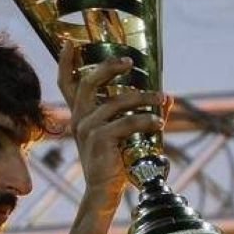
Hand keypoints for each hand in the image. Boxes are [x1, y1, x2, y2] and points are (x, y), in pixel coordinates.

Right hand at [58, 41, 168, 210]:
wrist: (103, 190)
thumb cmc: (114, 161)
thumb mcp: (125, 133)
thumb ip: (143, 113)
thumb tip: (168, 97)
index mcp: (80, 114)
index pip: (66, 84)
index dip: (66, 62)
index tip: (70, 42)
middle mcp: (79, 118)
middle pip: (88, 82)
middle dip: (108, 67)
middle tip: (128, 61)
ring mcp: (87, 128)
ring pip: (116, 102)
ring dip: (142, 98)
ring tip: (160, 98)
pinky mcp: (99, 139)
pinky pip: (127, 122)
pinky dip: (146, 120)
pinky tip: (159, 123)